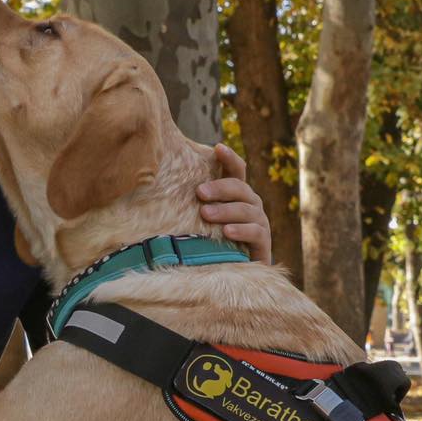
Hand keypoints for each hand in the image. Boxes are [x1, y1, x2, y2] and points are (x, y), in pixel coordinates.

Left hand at [197, 143, 271, 264]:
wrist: (233, 272)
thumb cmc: (210, 241)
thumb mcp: (200, 220)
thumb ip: (192, 204)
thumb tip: (158, 188)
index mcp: (236, 194)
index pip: (236, 170)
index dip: (229, 158)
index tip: (217, 147)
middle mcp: (250, 204)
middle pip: (240, 188)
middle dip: (220, 188)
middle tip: (199, 193)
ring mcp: (259, 222)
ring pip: (246, 209)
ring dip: (226, 210)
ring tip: (206, 214)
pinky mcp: (263, 242)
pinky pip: (255, 232)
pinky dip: (241, 230)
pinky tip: (227, 232)